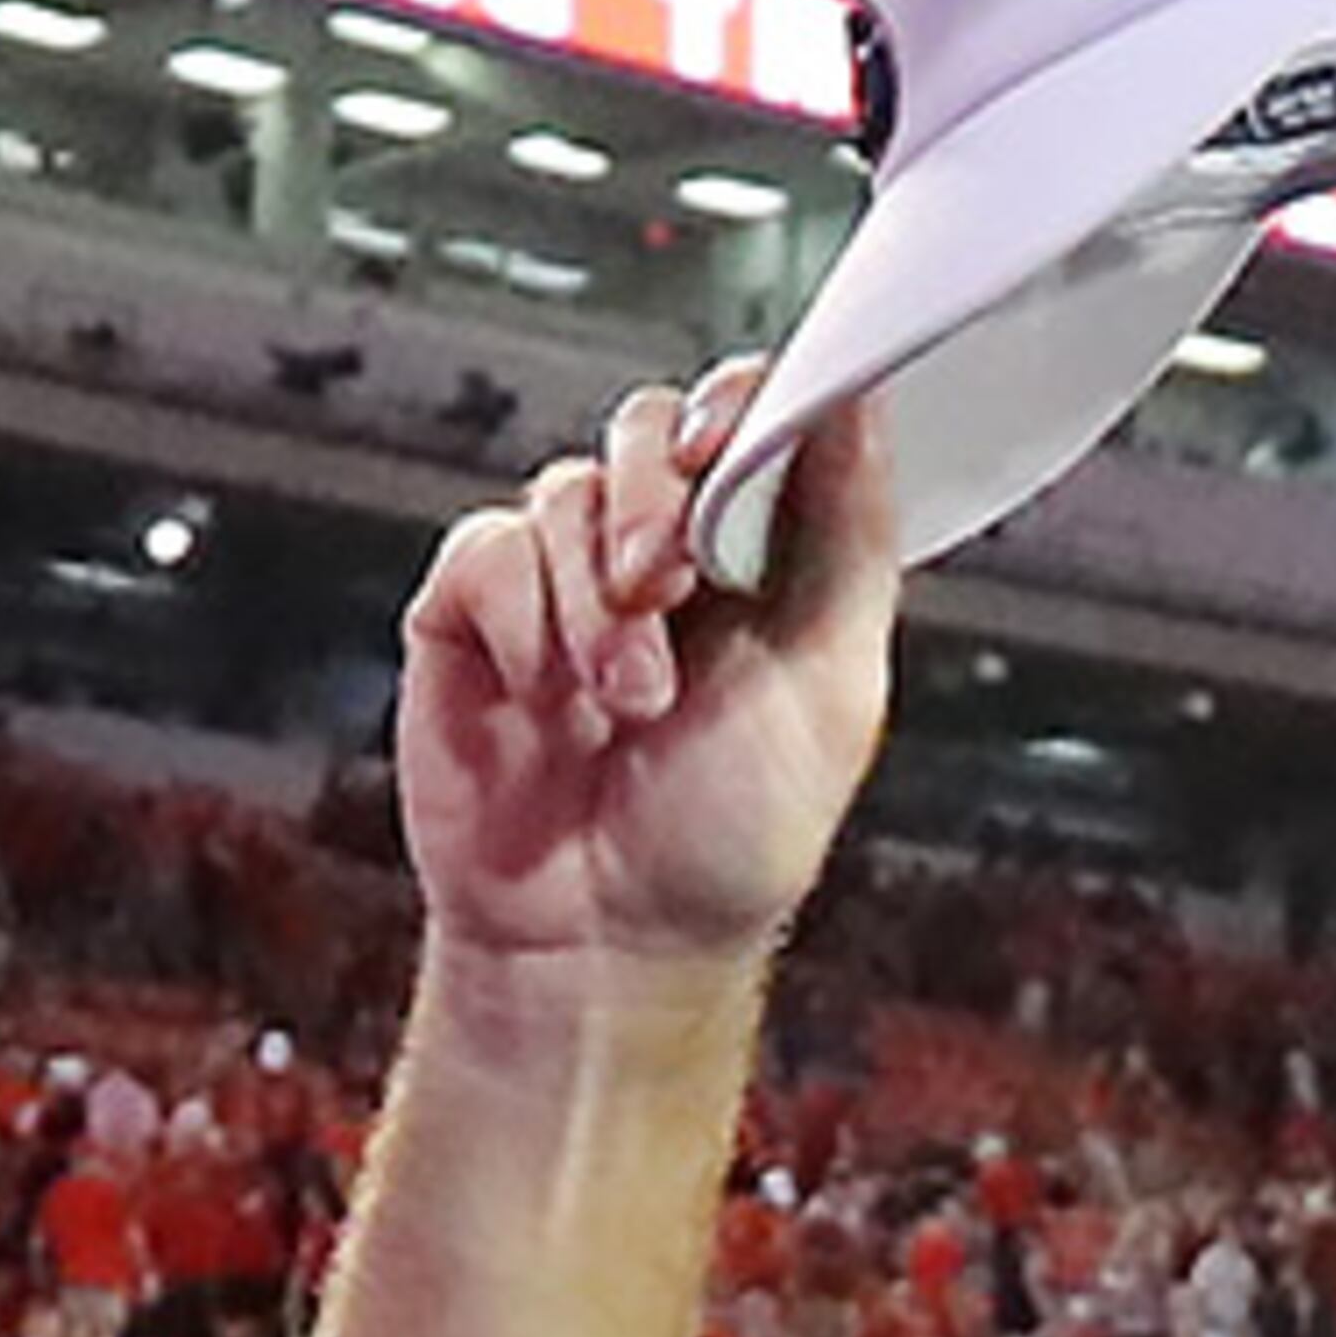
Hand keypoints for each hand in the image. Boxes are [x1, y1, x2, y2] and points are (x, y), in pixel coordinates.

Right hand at [396, 369, 897, 972]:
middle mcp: (666, 553)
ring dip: (598, 597)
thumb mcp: (833, 688)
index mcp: (763, 559)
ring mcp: (565, 579)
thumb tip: (861, 396)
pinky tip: (552, 698)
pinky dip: (524, 619)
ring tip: (626, 700)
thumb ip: (851, 536)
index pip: (751, 419)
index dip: (741, 405)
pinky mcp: (475, 613)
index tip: (734, 442)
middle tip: (670, 586)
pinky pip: (486, 549)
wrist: (611, 940)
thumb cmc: (730, 836)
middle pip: (651, 429)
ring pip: (566, 491)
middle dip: (660, 497)